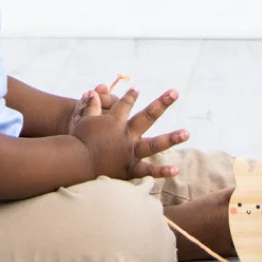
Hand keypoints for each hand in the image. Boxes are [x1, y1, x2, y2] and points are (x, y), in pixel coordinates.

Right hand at [71, 86, 188, 179]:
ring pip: (154, 144)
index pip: (125, 104)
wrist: (75, 162)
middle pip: (147, 115)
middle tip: (175, 92)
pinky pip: (147, 171)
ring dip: (171, 138)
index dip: (131, 96)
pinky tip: (175, 169)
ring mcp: (130, 152)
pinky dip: (160, 171)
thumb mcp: (83, 120)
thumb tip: (92, 92)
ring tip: (186, 133)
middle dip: (161, 103)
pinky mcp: (129, 169)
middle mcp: (126, 134)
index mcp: (115, 121)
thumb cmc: (78, 140)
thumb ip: (91, 107)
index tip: (137, 90)